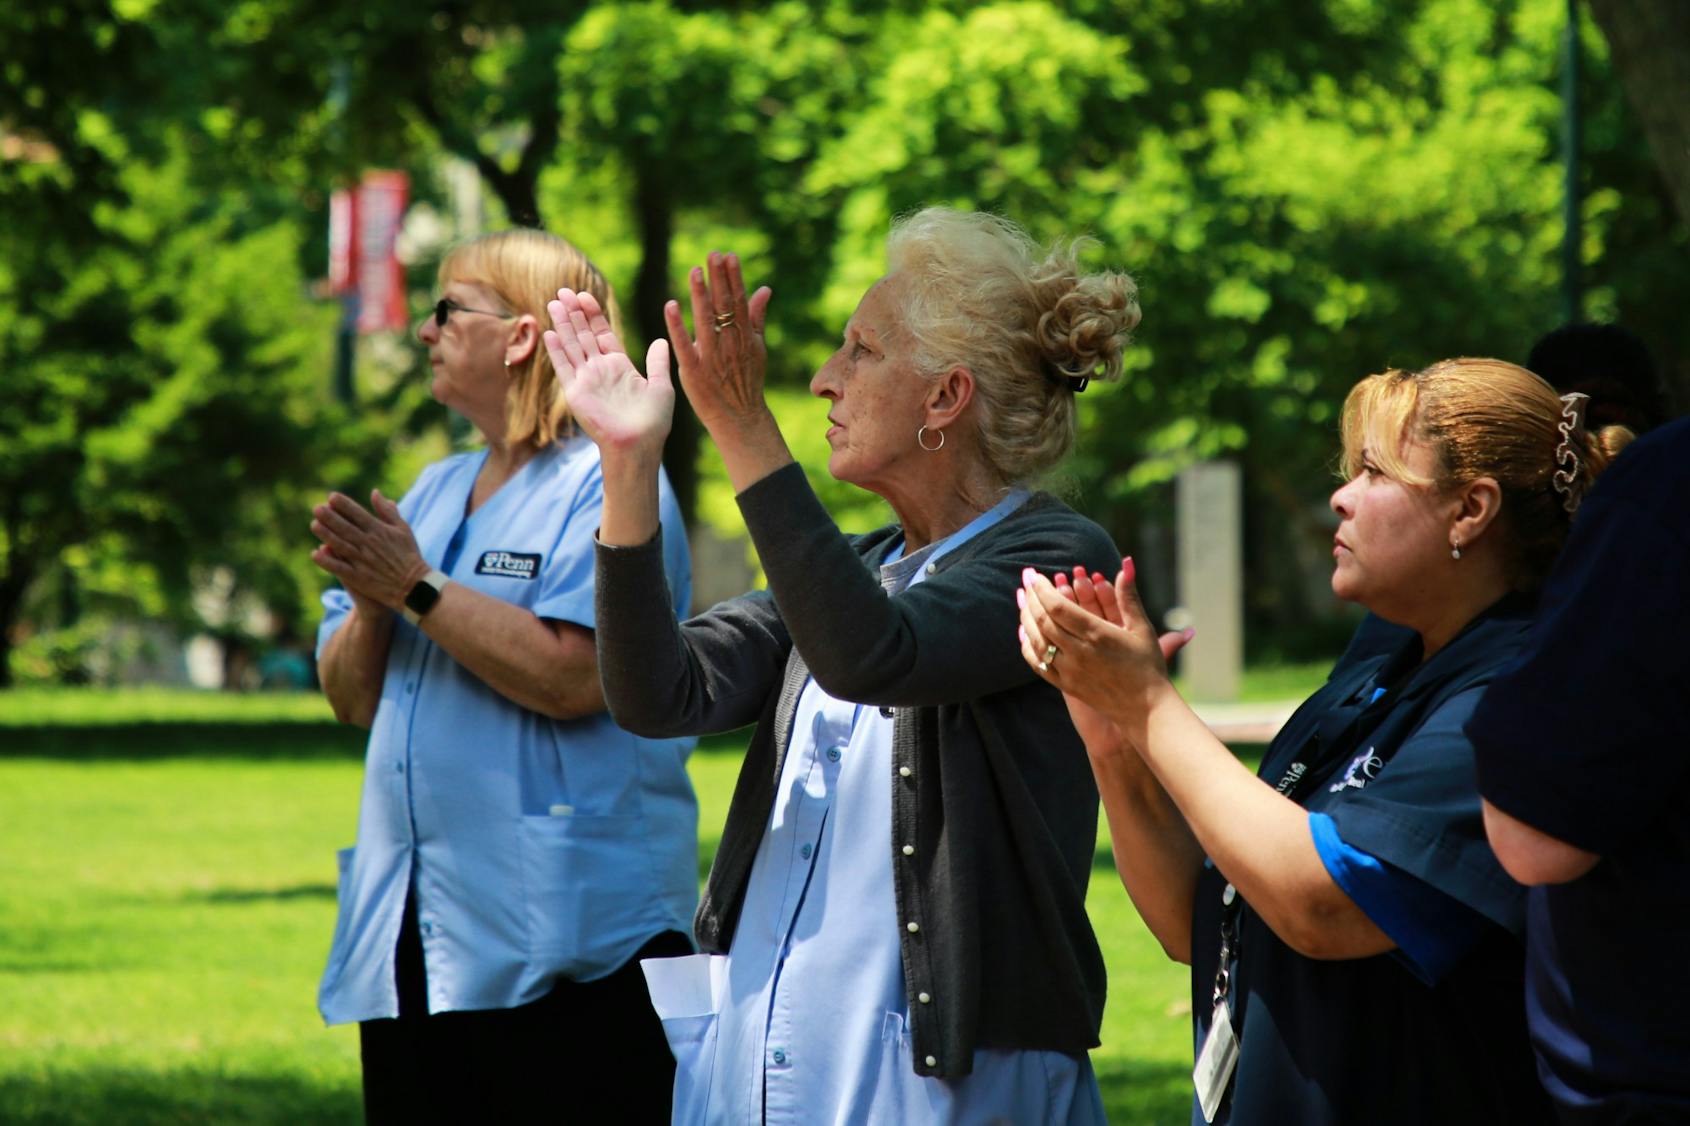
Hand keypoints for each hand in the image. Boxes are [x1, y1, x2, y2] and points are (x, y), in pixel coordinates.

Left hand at [310, 490, 429, 610]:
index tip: (331, 497)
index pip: (358, 514)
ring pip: (340, 545)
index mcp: (380, 530)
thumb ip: (387, 511)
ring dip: (326, 535)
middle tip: (317, 508)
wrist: (415, 585)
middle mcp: (369, 544)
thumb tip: (375, 492)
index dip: (344, 504)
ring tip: (314, 525)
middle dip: (330, 517)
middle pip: (346, 527)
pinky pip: (339, 568)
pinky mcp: (359, 577)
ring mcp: (363, 561)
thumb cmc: (409, 555)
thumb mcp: (403, 529)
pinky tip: (316, 553)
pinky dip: (327, 561)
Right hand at [544, 289, 673, 458]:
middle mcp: (600, 371)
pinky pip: (564, 368)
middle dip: (574, 313)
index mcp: (619, 366)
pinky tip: (550, 333)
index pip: (602, 334)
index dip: (593, 314)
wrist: (639, 446)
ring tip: (554, 302)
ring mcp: (586, 381)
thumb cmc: (653, 422)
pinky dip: (557, 351)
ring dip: (563, 325)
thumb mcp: (661, 386)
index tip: (585, 295)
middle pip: (583, 335)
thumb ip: (658, 363)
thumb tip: (661, 340)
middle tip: (564, 290)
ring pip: (572, 346)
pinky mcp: (576, 393)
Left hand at [663, 251, 773, 435]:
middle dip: (719, 279)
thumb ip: (757, 316)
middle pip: (724, 306)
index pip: (739, 301)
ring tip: (695, 271)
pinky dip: (677, 325)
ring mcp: (711, 357)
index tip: (728, 256)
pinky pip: (683, 344)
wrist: (740, 417)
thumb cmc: (747, 381)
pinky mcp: (694, 371)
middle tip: (713, 254)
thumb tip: (765, 288)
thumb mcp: (758, 348)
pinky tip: (670, 305)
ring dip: (700, 295)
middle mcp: (729, 343)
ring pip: (705, 320)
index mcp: (744, 336)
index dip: (734, 278)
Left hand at [1017, 558, 1192, 738]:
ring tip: (1021, 600)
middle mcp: (1078, 652)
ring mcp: (1069, 671)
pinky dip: (1027, 645)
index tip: (1035, 575)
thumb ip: (1128, 595)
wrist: (1145, 709)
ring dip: (1026, 617)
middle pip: (1043, 620)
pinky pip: (1038, 664)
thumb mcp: (1141, 627)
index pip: (1058, 606)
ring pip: (1037, 640)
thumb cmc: (1148, 665)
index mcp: (1096, 634)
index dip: (1042, 589)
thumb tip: (1128, 562)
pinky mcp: (1066, 686)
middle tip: (1024, 579)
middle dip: (1031, 597)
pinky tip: (1025, 632)